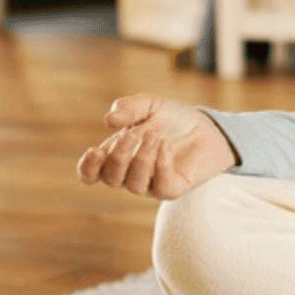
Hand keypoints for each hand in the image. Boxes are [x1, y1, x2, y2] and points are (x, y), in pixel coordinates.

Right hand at [76, 93, 237, 199]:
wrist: (207, 127)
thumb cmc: (173, 119)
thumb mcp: (149, 105)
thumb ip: (129, 108)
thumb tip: (108, 121)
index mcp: (117, 155)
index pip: (91, 174)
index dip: (87, 168)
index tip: (94, 150)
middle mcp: (131, 173)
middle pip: (111, 178)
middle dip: (118, 156)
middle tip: (134, 134)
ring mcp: (151, 183)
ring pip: (134, 185)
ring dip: (141, 159)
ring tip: (155, 136)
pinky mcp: (173, 189)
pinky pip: (161, 187)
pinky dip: (160, 165)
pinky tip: (165, 146)